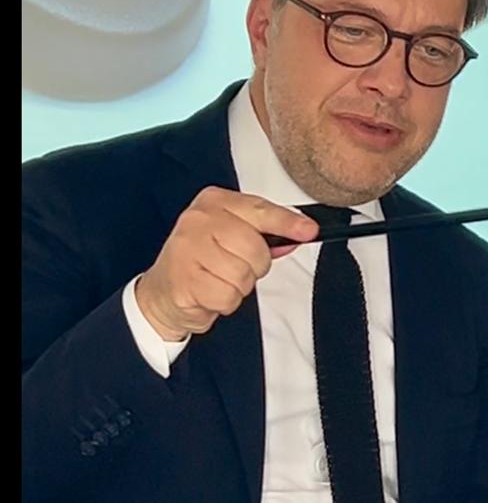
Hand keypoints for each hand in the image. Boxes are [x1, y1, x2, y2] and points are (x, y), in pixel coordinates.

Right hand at [134, 187, 317, 340]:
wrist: (162, 291)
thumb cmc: (203, 259)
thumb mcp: (234, 235)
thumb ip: (267, 232)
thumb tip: (300, 233)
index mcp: (214, 201)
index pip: (260, 210)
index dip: (288, 223)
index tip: (309, 230)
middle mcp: (198, 220)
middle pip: (255, 247)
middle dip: (255, 265)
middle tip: (236, 266)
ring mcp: (186, 248)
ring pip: (243, 275)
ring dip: (239, 286)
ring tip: (219, 279)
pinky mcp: (183, 279)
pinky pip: (227, 296)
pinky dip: (224, 301)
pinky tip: (208, 292)